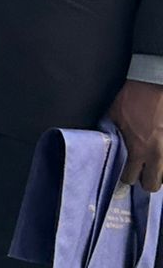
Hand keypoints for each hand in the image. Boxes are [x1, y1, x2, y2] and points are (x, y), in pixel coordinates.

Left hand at [107, 79, 162, 193]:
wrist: (155, 82)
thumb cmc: (133, 97)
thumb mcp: (114, 115)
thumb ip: (113, 133)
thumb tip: (109, 140)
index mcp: (138, 150)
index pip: (130, 178)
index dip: (126, 176)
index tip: (126, 171)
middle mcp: (157, 155)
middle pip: (152, 185)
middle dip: (145, 180)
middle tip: (142, 170)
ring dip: (160, 172)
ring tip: (154, 163)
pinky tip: (160, 153)